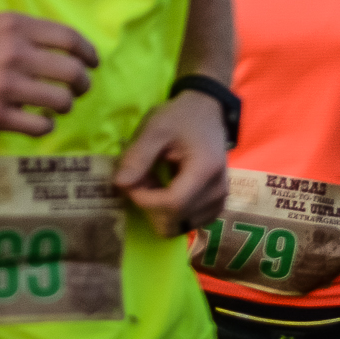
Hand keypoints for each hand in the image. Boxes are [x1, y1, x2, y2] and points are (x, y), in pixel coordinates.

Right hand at [0, 13, 97, 135]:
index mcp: (16, 28)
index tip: (92, 63)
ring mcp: (6, 86)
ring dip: (65, 105)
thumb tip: (67, 50)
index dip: (88, 53)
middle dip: (82, 84)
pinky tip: (38, 120)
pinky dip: (46, 125)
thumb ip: (27, 32)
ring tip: (56, 106)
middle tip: (78, 89)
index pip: (70, 39)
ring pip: (61, 101)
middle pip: (72, 73)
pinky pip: (40, 126)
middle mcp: (14, 54)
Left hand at [115, 92, 230, 237]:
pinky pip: (187, 223)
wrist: (206, 113)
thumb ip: (137, 156)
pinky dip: (171, 212)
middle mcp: (218, 192)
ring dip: (158, 209)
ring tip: (155, 181)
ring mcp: (219, 201)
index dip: (144, 199)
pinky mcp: (216, 206)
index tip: (129, 182)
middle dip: (149, 204)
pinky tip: (165, 189)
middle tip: (142, 178)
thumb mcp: (154, 129)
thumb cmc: (179, 118)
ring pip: (178, 225)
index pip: (172, 204)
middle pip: (174, 219)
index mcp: (205, 171)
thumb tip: (119, 185)